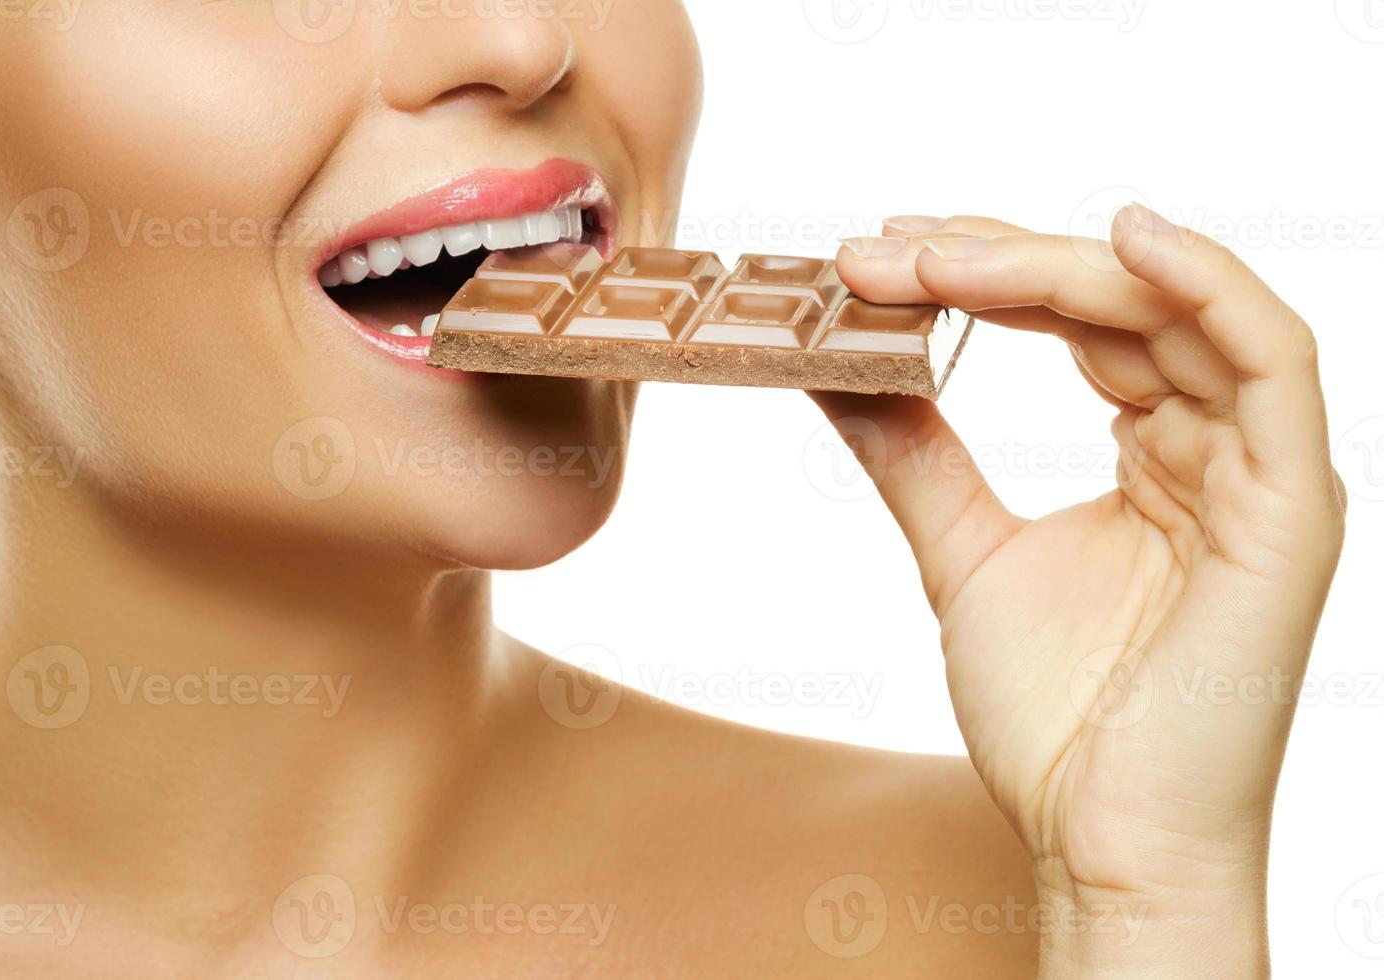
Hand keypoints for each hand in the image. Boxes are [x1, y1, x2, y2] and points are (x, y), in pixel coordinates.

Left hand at [815, 207, 1345, 975]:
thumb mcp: (962, 553)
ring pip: (1180, 314)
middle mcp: (1214, 450)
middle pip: (1123, 304)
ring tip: (942, 253)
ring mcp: (1259, 474)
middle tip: (884, 248)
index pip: (1084, 324)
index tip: (878, 257)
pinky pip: (1273, 363)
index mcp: (1155, 457)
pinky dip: (1207, 286)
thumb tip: (840, 368)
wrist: (1100, 841)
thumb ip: (916, 455)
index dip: (986, 275)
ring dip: (1059, 266)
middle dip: (997, 261)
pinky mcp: (1289, 510)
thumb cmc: (1055, 718)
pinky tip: (1125, 235)